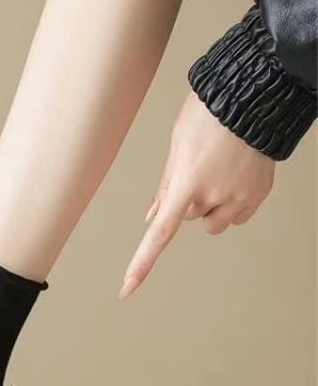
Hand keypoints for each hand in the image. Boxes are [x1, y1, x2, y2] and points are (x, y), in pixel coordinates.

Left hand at [120, 89, 274, 299]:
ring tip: (219, 171)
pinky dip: (232, 202)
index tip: (127, 288)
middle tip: (199, 168)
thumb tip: (151, 219)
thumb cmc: (210, 115)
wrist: (254, 97)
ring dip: (210, 205)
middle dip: (188, 200)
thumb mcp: (177, 147)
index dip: (142, 263)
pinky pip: (237, 215)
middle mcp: (215, 195)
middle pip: (188, 218)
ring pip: (212, 222)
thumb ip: (165, 187)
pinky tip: (236, 175)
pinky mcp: (259, 196)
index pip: (160, 233)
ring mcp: (240, 197)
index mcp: (187, 183)